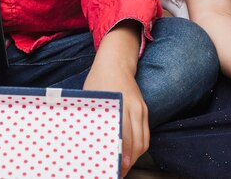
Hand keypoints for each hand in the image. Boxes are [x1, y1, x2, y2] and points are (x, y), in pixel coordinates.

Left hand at [83, 21, 146, 177]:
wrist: (116, 62)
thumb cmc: (99, 80)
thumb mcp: (92, 100)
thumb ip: (92, 120)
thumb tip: (84, 145)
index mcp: (120, 105)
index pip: (123, 138)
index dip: (120, 157)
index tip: (114, 169)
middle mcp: (134, 108)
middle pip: (136, 144)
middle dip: (128, 163)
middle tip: (118, 173)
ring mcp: (141, 109)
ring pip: (144, 142)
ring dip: (135, 157)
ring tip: (123, 168)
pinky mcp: (145, 110)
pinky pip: (146, 134)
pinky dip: (139, 147)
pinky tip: (130, 154)